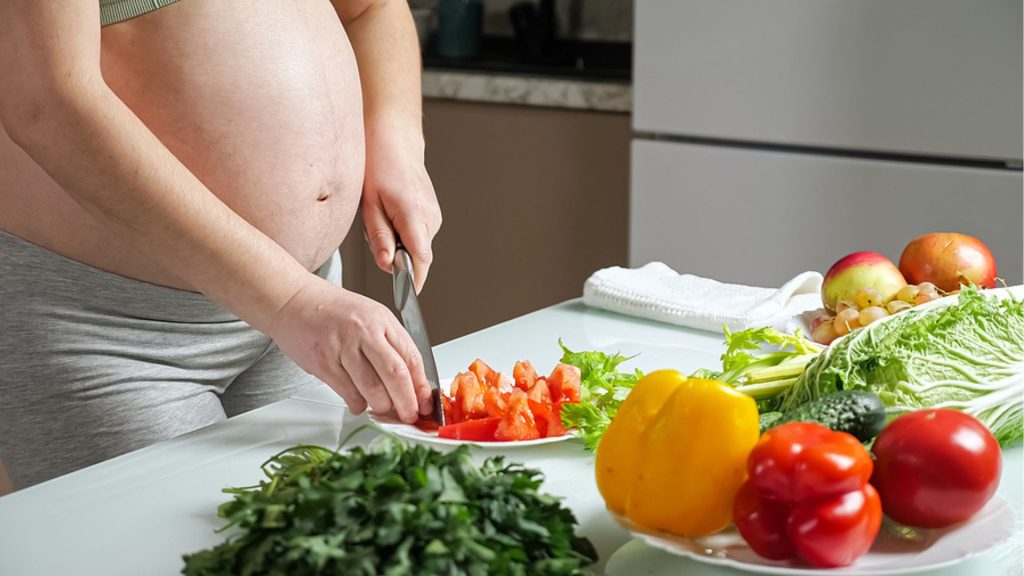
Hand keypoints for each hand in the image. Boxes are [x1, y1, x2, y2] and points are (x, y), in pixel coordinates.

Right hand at [269, 275, 432, 422]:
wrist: (292, 300)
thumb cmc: (332, 309)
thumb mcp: (370, 316)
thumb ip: (390, 344)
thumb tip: (411, 381)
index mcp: (381, 320)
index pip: (411, 357)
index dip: (422, 385)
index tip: (426, 401)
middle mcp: (363, 332)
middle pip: (395, 375)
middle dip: (407, 402)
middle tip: (410, 415)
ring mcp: (342, 348)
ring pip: (371, 389)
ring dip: (382, 407)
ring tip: (385, 410)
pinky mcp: (322, 363)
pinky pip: (347, 393)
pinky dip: (358, 404)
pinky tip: (360, 403)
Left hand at [362, 127, 441, 292]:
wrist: (395, 141)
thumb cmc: (379, 166)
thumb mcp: (369, 205)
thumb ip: (380, 238)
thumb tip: (387, 265)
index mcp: (414, 215)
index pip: (421, 259)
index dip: (415, 281)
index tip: (408, 296)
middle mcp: (430, 216)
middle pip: (418, 255)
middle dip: (397, 257)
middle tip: (376, 233)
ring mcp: (434, 214)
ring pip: (417, 245)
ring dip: (399, 243)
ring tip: (382, 216)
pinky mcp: (433, 212)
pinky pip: (419, 234)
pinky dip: (404, 233)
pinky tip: (391, 213)